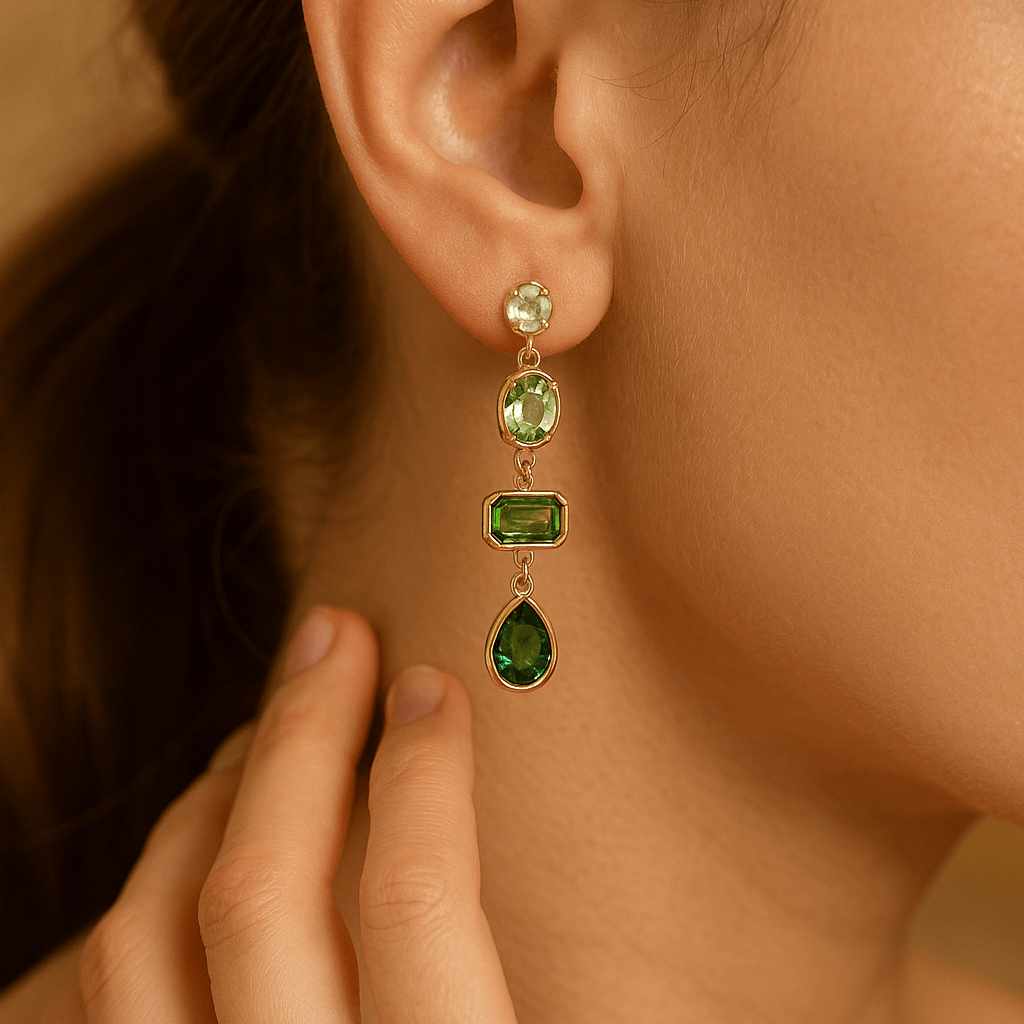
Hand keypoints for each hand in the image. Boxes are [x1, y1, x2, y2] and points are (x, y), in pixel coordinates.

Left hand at [46, 608, 517, 1022]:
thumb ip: (539, 956)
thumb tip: (571, 817)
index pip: (415, 902)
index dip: (425, 771)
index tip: (434, 688)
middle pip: (258, 892)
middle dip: (301, 735)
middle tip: (336, 639)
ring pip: (144, 937)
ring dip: (208, 801)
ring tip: (266, 733)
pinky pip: (110, 989)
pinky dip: (153, 887)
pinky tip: (208, 846)